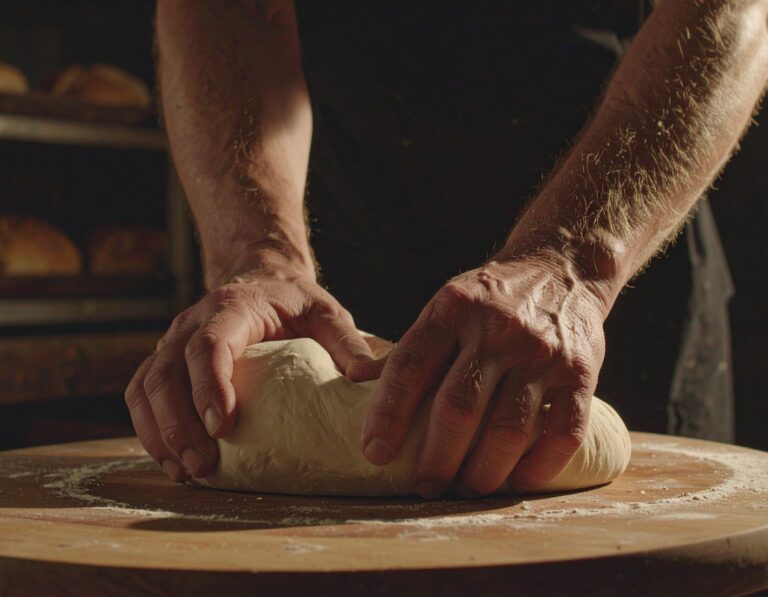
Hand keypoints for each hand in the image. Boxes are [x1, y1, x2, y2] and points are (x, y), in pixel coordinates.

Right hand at [125, 267, 372, 481]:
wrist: (259, 280)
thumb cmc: (294, 302)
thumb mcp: (327, 313)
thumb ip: (347, 343)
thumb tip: (370, 381)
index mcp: (232, 308)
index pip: (209, 344)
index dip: (211, 385)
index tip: (223, 426)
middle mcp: (191, 322)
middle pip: (167, 372)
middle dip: (179, 423)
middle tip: (203, 465)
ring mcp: (171, 342)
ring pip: (146, 387)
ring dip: (159, 433)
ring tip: (185, 471)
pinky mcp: (164, 361)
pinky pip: (141, 394)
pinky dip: (148, 429)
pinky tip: (170, 461)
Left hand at [359, 256, 607, 497]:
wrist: (562, 269)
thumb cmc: (491, 299)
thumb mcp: (446, 306)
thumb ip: (410, 348)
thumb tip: (356, 381)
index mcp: (453, 309)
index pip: (410, 366)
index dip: (387, 414)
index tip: (375, 453)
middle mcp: (497, 329)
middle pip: (459, 407)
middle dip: (437, 459)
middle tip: (426, 485)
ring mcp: (542, 351)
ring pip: (508, 429)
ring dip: (484, 472)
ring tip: (468, 488)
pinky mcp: (581, 373)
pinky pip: (562, 433)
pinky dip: (538, 468)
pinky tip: (517, 481)